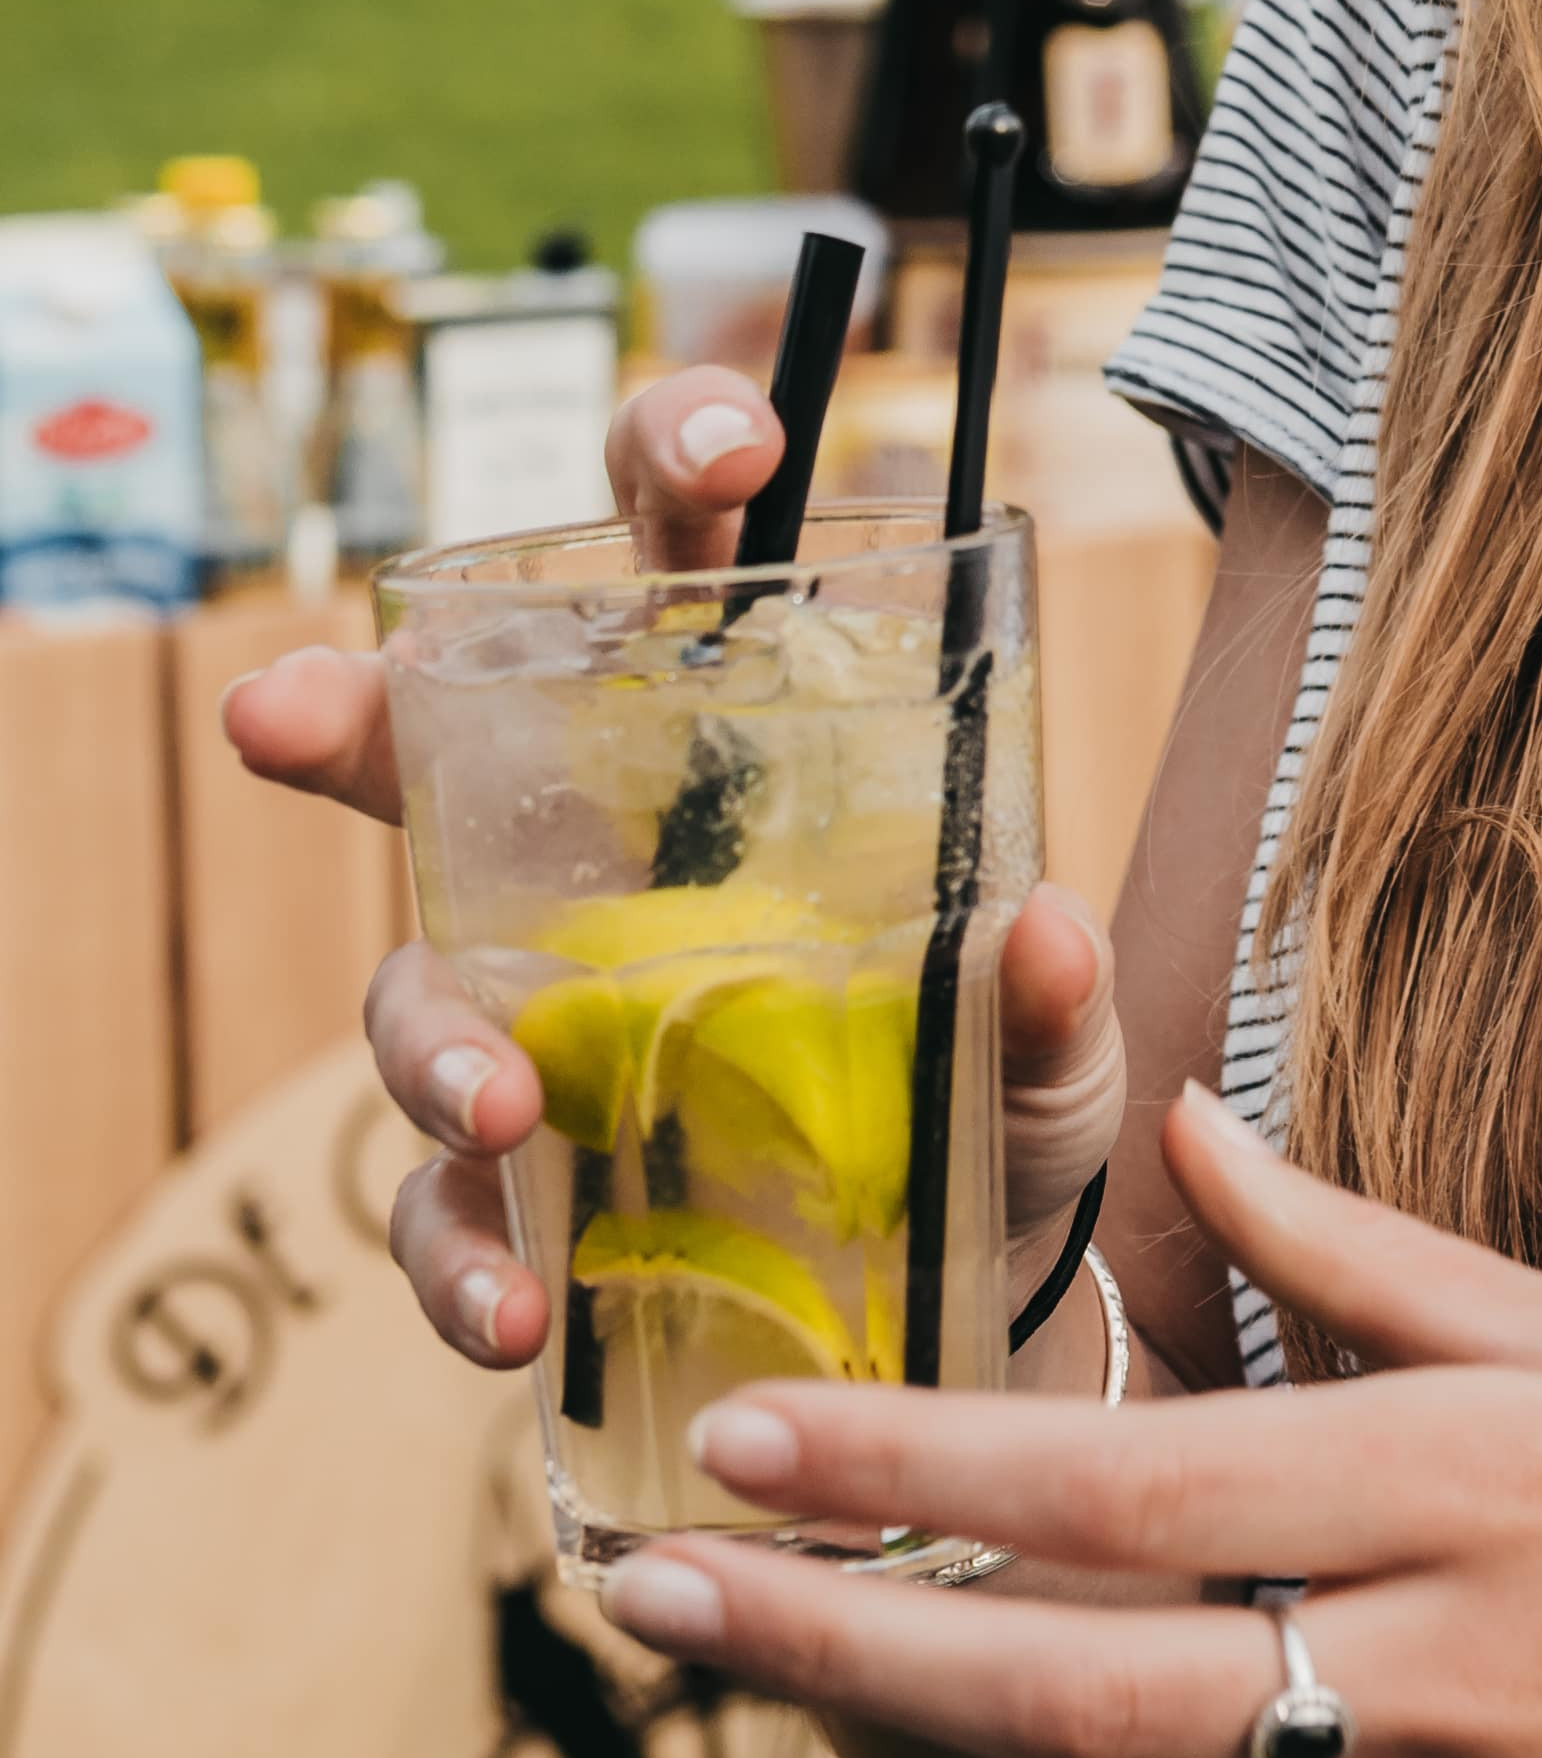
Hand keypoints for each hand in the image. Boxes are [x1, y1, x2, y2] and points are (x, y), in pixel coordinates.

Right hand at [218, 364, 1128, 1374]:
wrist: (965, 1291)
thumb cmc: (986, 1089)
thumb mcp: (1050, 1041)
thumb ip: (1047, 996)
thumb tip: (1042, 928)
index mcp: (728, 756)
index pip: (679, 562)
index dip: (682, 461)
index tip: (741, 445)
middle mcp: (596, 871)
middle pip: (430, 748)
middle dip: (340, 712)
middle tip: (276, 709)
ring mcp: (537, 1028)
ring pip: (413, 998)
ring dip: (436, 1050)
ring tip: (503, 1114)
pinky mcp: (523, 1198)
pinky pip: (440, 1216)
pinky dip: (461, 1263)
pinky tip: (515, 1312)